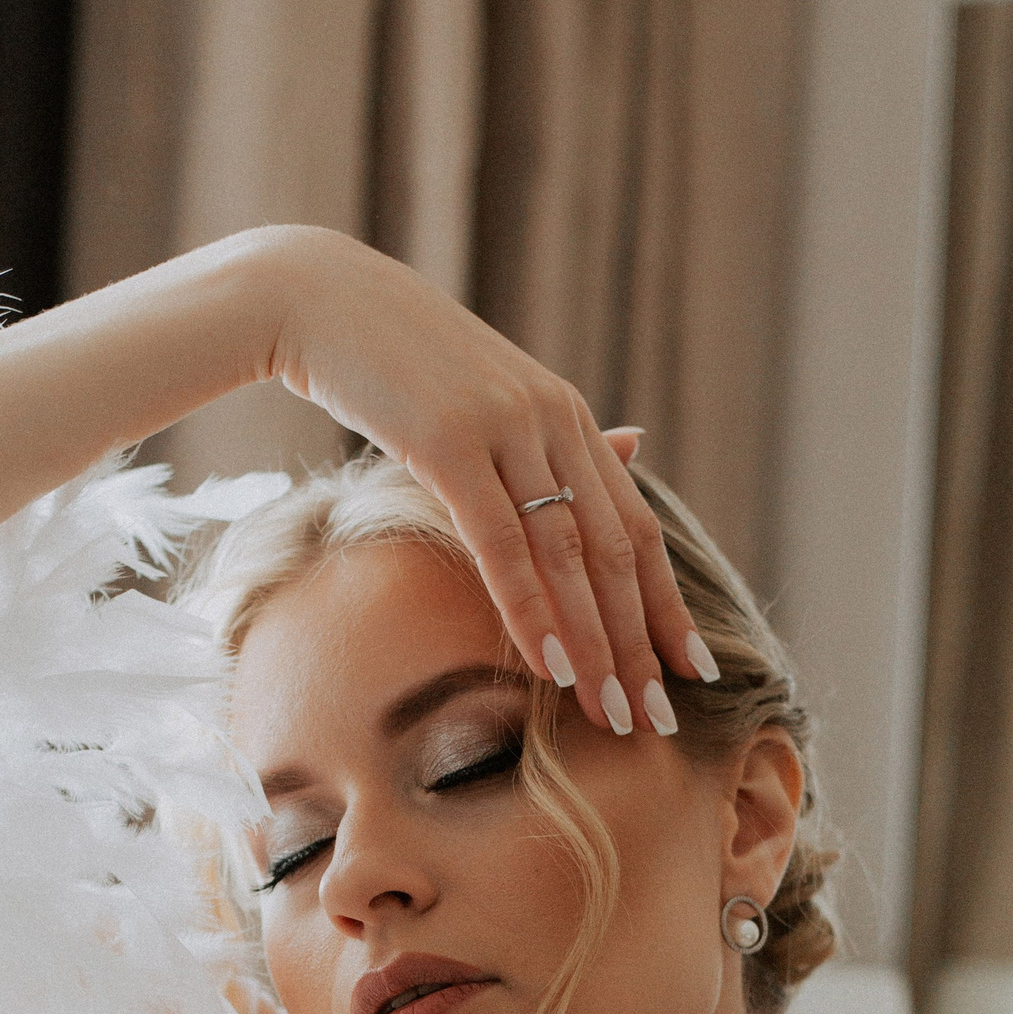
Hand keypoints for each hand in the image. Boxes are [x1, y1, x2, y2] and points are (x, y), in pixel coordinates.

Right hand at [266, 228, 703, 736]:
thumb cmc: (395, 359)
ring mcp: (504, 429)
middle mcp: (550, 419)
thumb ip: (559, 438)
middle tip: (658, 715)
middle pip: (614, 552)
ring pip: (568, 556)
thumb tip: (636, 447)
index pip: (634, 527)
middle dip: (640, 642)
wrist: (317, 297)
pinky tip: (553, 667)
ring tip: (616, 711)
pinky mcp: (449, 442)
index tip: (694, 670)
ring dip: (596, 643)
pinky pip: (503, 545)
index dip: (668, 603)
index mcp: (565, 414)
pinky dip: (533, 611)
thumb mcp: (490, 397)